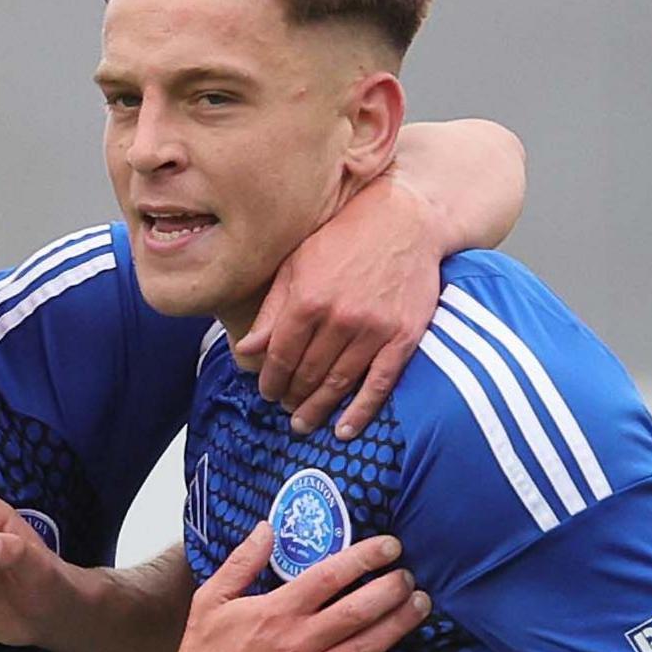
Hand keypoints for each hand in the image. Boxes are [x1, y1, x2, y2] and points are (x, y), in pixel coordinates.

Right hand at [144, 522, 429, 651]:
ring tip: (420, 605)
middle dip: (393, 588)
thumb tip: (267, 528)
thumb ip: (241, 562)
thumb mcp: (210, 599)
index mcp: (275, 611)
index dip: (365, 557)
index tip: (390, 546)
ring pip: (370, 646)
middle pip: (360, 609)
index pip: (330, 575)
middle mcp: (299, 642)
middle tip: (408, 576)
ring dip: (401, 623)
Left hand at [235, 170, 440, 439]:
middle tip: (284, 409)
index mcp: (307, 300)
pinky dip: (362, 411)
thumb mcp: (296, 264)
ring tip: (303, 423)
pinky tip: (345, 430)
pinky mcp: (404, 336)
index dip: (269, 380)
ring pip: (339, 383)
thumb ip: (272, 310)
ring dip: (318, 408)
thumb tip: (247, 350)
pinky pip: (380, 383)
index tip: (265, 392)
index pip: (279, 356)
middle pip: (307, 374)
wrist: (404, 220)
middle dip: (291, 396)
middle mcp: (339, 319)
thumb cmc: (342, 237)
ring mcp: (374, 330)